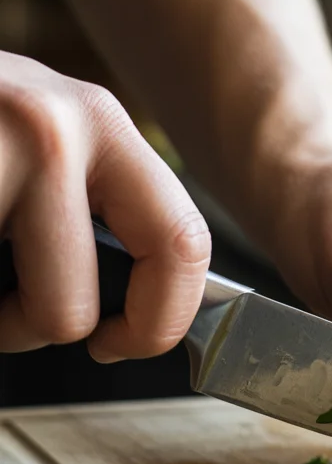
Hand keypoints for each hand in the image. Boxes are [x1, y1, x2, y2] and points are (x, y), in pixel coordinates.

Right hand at [0, 52, 209, 359]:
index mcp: (100, 121)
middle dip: (36, 331)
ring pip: (9, 315)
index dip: (159, 319)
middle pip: (71, 310)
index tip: (119, 342)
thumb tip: (139, 310)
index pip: (183, 241)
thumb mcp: (42, 139)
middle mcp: (52, 129)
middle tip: (10, 309)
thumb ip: (93, 202)